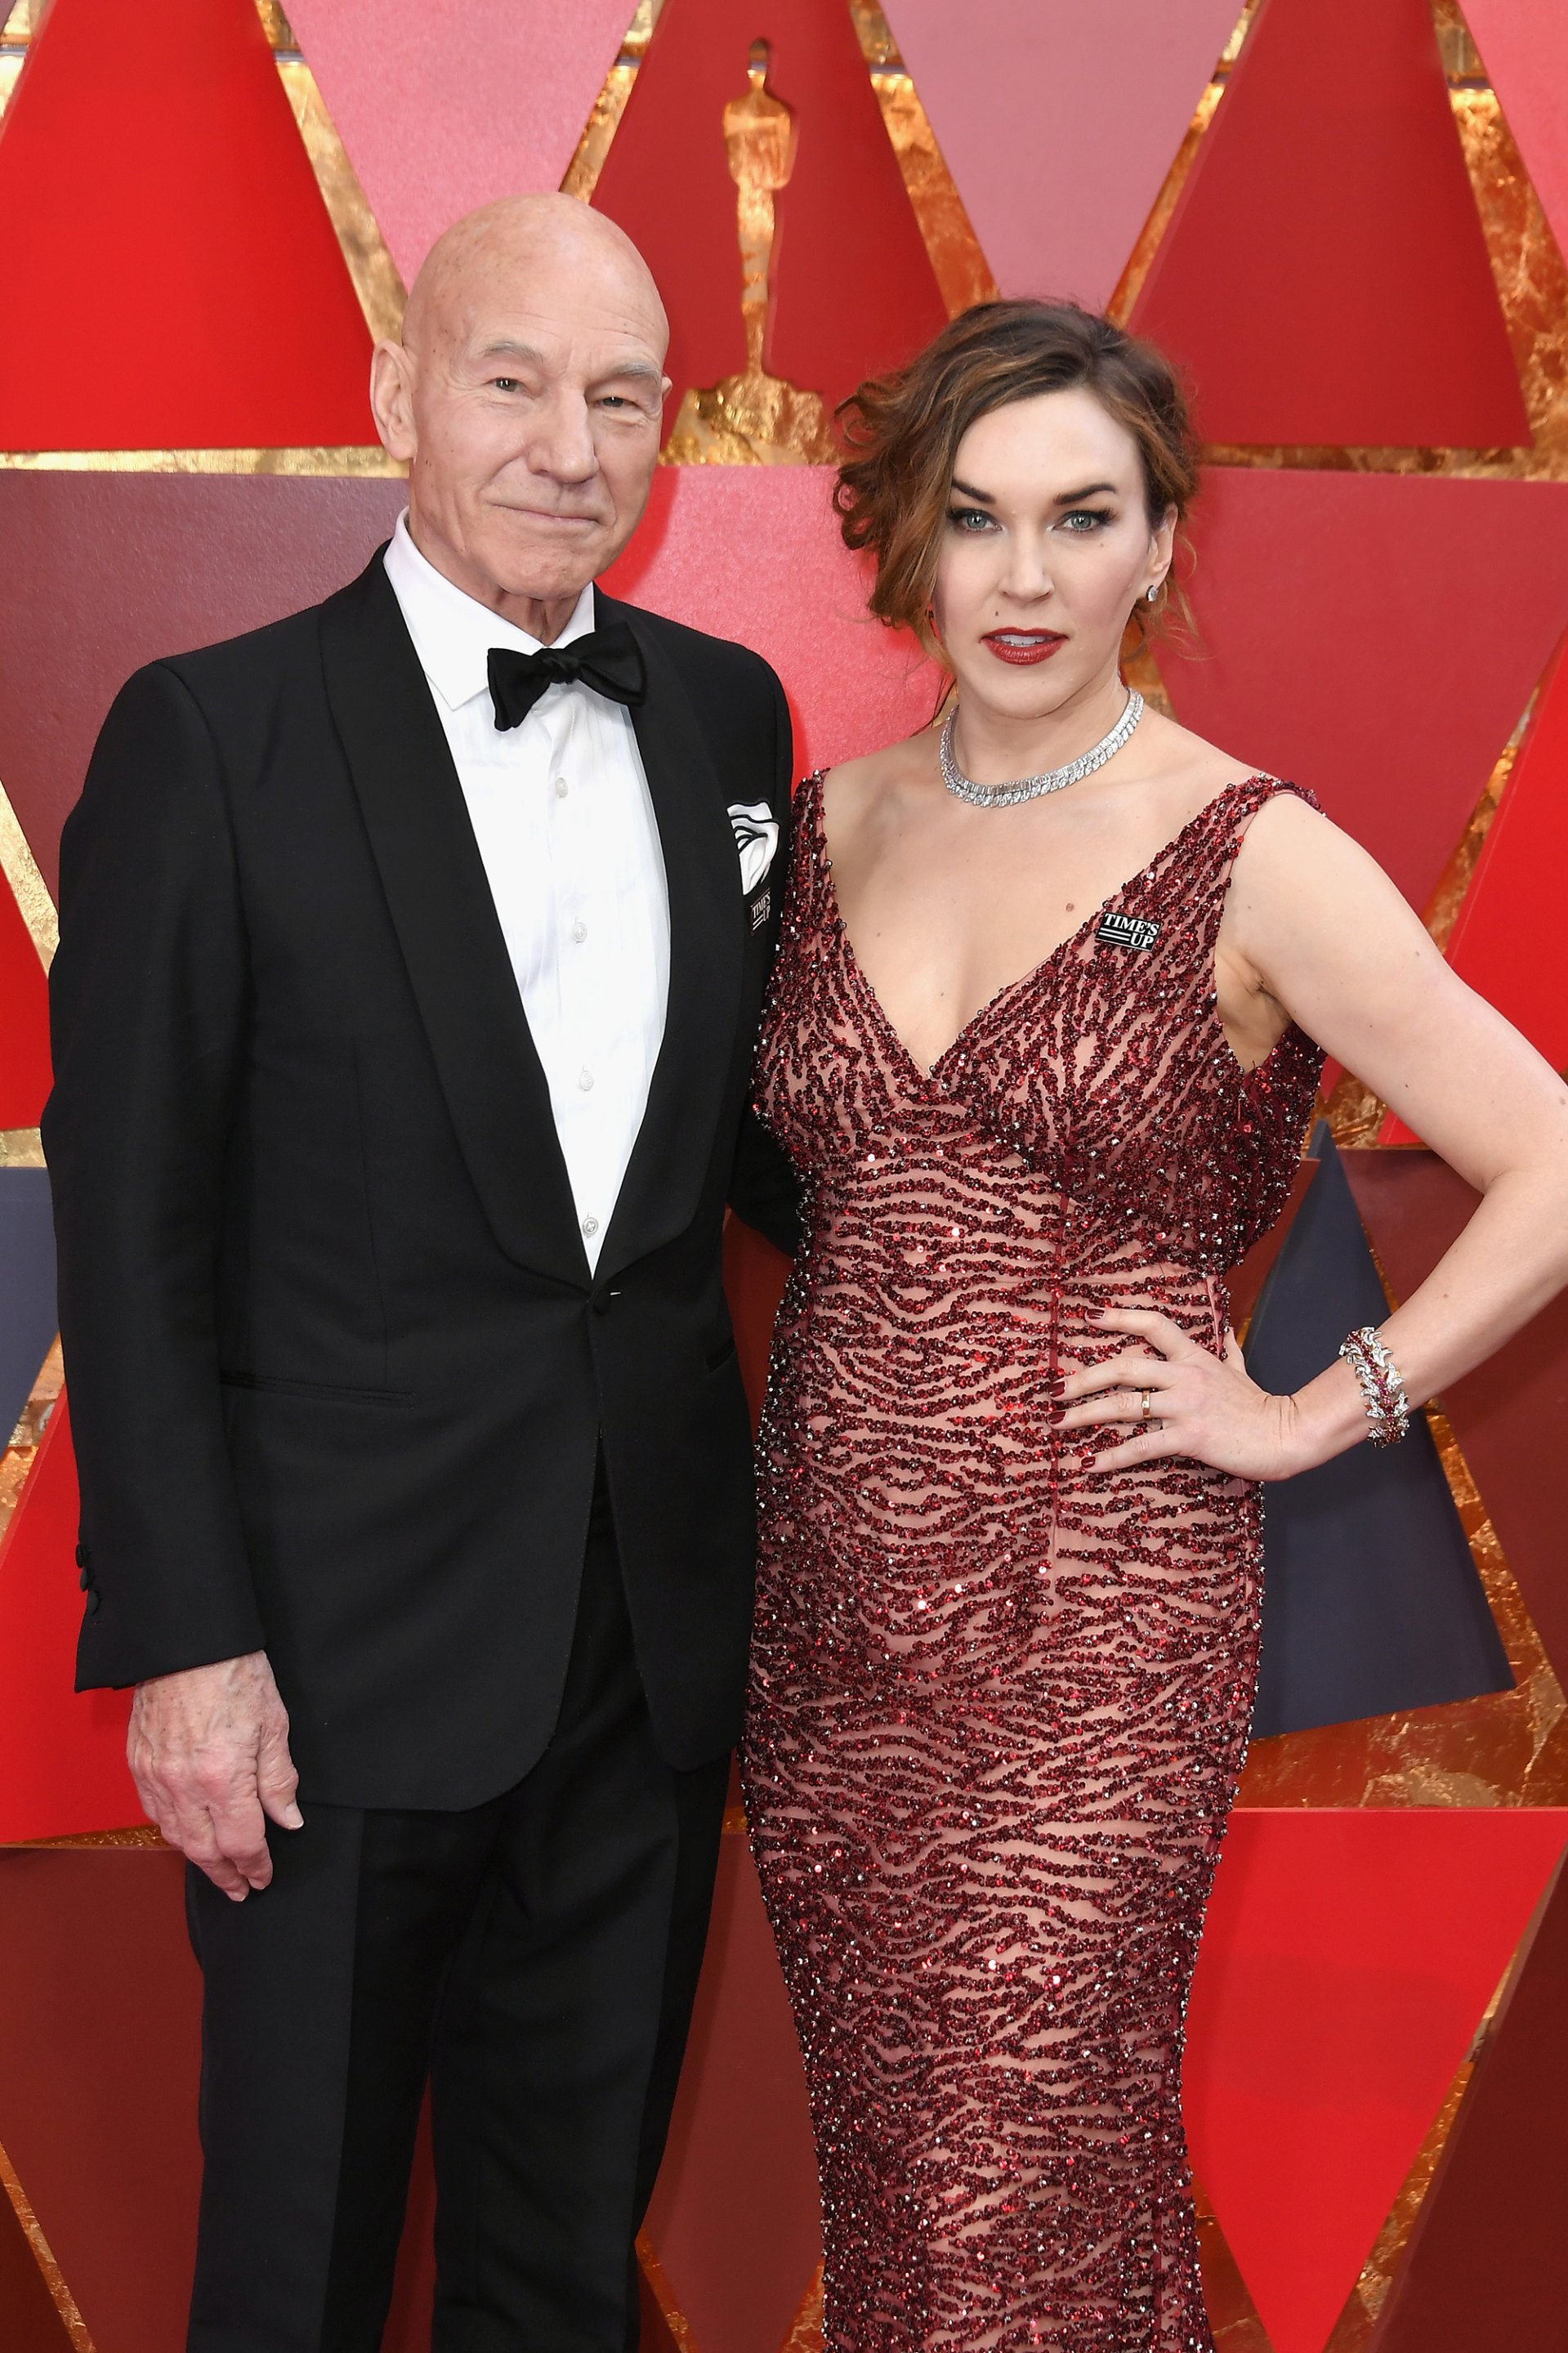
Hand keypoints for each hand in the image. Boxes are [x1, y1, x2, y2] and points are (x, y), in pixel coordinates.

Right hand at [128, 1651, 301, 1900]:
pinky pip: (154, 1812)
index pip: (242, 1842)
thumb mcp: (273, 1724)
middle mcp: (184, 1786)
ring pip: (176, 1836)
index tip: (264, 1878)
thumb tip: (287, 1821)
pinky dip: (172, 1831)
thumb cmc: (234, 1673)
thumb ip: (278, 1779)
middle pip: (205, 1850)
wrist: (187, 1641)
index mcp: (223, 1779)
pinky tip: (186, 1833)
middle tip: (240, 1890)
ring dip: (198, 1858)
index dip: (255, 1866)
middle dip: (225, 1875)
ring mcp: (156, 1776)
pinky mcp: (139, 1763)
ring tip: (217, 1869)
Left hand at [1056, 1309, 1305, 1481]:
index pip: (1154, 1324)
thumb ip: (1229, 1351)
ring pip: (1124, 1406)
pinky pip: (1141, 1446)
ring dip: (1084, 1415)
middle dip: (1083, 1378)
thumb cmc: (1261, 1406)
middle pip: (1123, 1367)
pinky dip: (1112, 1457)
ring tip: (1056, 1424)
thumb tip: (1227, 1333)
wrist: (1286, 1434)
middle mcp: (1185, 1376)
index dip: (1121, 1317)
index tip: (1089, 1317)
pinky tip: (1089, 1465)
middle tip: (1053, 1389)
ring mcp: (1185, 1406)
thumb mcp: (1243, 1371)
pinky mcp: (1189, 1436)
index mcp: (1194, 1356)